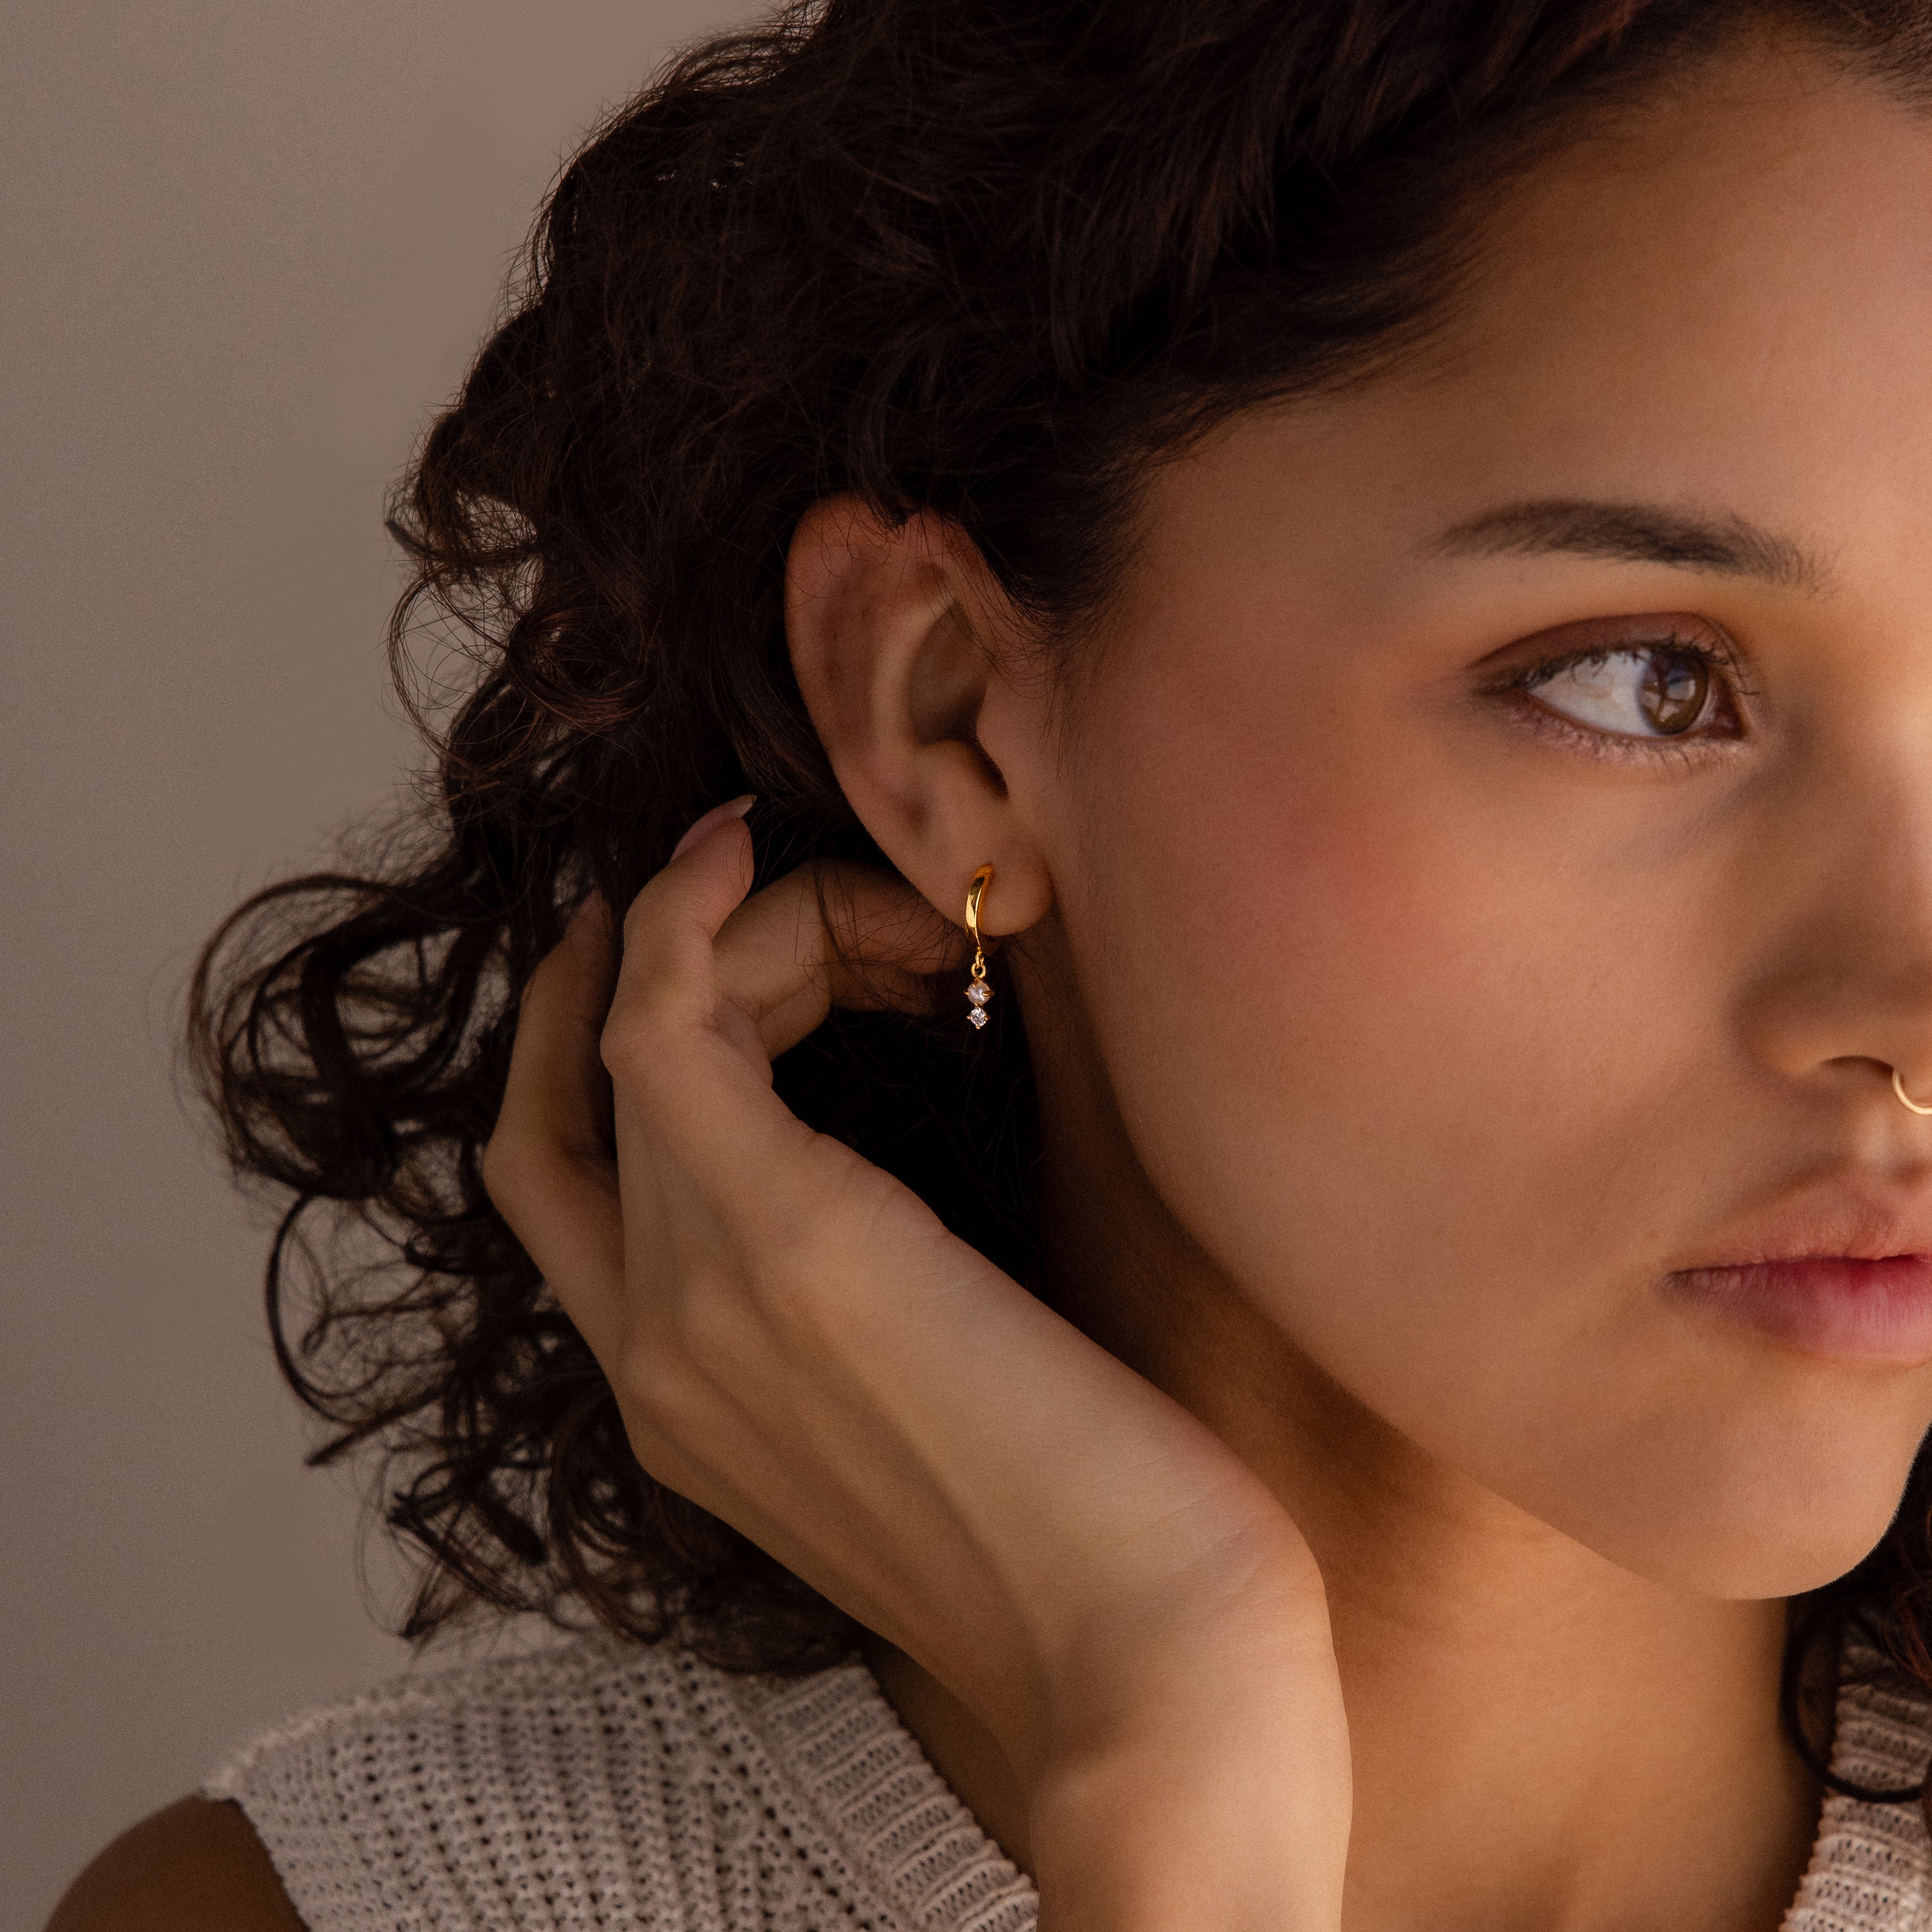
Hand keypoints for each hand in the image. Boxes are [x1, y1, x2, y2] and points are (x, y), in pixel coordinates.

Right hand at [483, 801, 1351, 1931]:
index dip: (589, 1047)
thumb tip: (900, 1175)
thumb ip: (866, 1303)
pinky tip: (742, 847)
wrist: (1151, 1656)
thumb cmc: (1092, 1529)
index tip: (691, 943)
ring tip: (895, 922)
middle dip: (682, 973)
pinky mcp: (779, 1235)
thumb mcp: (935, 1407)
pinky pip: (672, 1021)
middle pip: (589, 1096)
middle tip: (836, 919)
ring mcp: (693, 1295)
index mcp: (680, 1403)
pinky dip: (692, 917)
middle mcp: (649, 1350)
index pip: (565, 1189)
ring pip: (639, 1040)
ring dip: (749, 939)